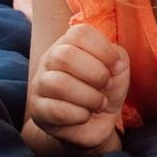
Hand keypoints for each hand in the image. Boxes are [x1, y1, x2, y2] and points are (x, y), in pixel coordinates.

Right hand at [28, 23, 129, 151]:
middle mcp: (49, 59)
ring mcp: (40, 84)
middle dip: (96, 74)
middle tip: (106, 85)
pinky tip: (86, 115)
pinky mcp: (38, 110)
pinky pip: (56, 110)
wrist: (95, 122)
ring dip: (90, 97)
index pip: (80, 34)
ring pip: (59, 84)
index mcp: (69, 42)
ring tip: (100, 104)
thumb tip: (115, 63)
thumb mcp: (118, 69)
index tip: (117, 67)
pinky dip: (79, 115)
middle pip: (65, 55)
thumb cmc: (105, 89)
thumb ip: (117, 57)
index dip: (104, 50)